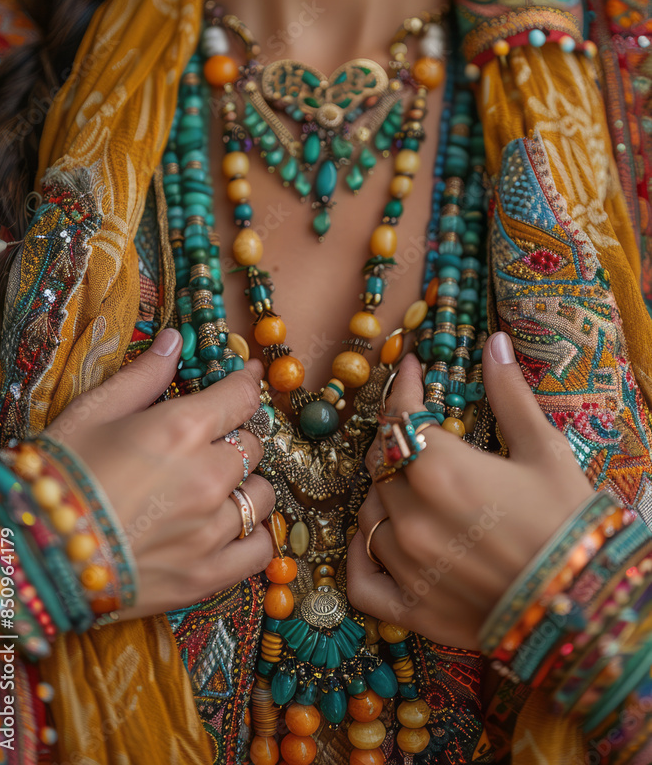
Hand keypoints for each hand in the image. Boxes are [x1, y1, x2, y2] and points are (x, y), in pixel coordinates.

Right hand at [44, 328, 274, 618]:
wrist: (31, 557)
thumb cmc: (56, 476)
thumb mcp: (93, 413)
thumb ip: (144, 376)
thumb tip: (176, 340)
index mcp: (181, 429)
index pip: (242, 397)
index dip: (245, 384)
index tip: (245, 381)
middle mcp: (206, 477)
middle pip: (253, 446)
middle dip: (234, 439)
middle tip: (209, 445)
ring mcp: (210, 531)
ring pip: (261, 497)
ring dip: (245, 488)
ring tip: (215, 490)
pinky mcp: (206, 577)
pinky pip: (259, 550)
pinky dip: (251, 537)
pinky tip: (230, 530)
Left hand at [346, 331, 593, 649]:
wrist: (590, 606)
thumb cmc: (570, 522)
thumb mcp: (545, 450)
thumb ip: (510, 395)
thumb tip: (495, 341)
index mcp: (441, 469)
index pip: (400, 416)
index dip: (404, 388)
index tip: (411, 371)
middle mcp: (412, 515)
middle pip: (380, 462)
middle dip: (396, 439)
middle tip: (417, 431)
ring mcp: (407, 566)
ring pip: (369, 514)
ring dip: (384, 493)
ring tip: (411, 484)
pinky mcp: (411, 609)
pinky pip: (362, 580)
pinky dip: (361, 557)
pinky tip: (376, 541)